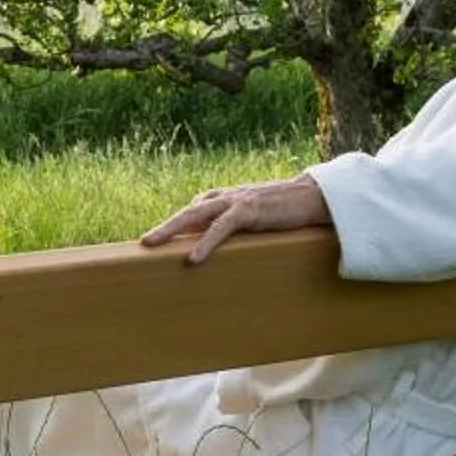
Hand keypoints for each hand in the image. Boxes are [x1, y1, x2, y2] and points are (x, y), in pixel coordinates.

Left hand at [139, 174, 332, 265]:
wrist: (314, 197)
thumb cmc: (285, 210)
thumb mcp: (254, 218)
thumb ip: (235, 226)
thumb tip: (216, 246)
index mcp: (225, 198)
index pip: (192, 211)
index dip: (174, 226)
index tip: (156, 242)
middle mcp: (225, 197)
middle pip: (186, 212)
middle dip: (163, 227)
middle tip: (142, 243)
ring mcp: (236, 202)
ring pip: (195, 215)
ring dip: (170, 229)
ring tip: (151, 244)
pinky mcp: (249, 211)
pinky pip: (221, 228)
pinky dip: (206, 242)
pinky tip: (193, 258)